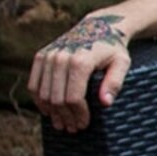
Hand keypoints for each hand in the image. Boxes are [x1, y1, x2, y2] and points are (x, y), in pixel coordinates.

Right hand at [26, 12, 131, 129]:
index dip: (78, 115)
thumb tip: (105, 103)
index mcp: (80, 60)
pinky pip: (34, 84)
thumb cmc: (112, 49)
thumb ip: (115, 82)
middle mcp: (60, 57)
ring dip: (51, 112)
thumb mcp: (122, 64)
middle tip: (73, 129)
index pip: (73, 97)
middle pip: (57, 98)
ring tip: (61, 124)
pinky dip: (39, 100)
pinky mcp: (40, 56)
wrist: (97, 27)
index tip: (84, 124)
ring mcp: (48, 56)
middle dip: (65, 117)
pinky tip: (48, 111)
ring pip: (43, 94)